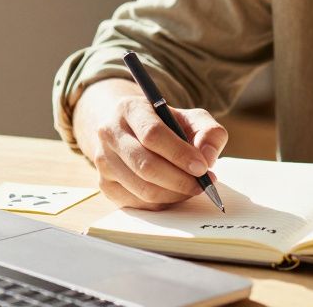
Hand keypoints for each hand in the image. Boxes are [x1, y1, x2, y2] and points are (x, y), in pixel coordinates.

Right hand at [74, 78, 228, 209]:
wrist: (133, 130)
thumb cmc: (167, 124)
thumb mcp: (191, 118)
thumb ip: (209, 132)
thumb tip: (208, 158)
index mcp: (129, 108)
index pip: (152, 134)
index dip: (179, 154)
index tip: (203, 167)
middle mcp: (109, 133)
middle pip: (145, 165)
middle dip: (180, 180)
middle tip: (204, 184)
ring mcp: (103, 160)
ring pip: (142, 188)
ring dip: (174, 194)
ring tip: (194, 188)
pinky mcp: (105, 184)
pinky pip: (137, 203)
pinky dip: (162, 203)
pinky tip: (176, 193)